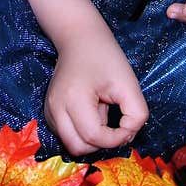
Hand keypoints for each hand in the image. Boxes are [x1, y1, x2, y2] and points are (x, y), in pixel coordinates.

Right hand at [44, 29, 148, 156]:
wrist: (79, 37)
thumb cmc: (105, 56)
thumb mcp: (128, 83)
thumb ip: (136, 113)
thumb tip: (128, 136)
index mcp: (73, 99)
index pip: (94, 137)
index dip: (116, 138)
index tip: (129, 124)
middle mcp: (55, 108)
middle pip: (79, 148)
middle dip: (102, 141)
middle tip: (114, 119)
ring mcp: (49, 111)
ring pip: (72, 145)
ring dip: (92, 137)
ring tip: (100, 110)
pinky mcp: (49, 113)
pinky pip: (67, 135)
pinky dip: (82, 132)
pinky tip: (90, 111)